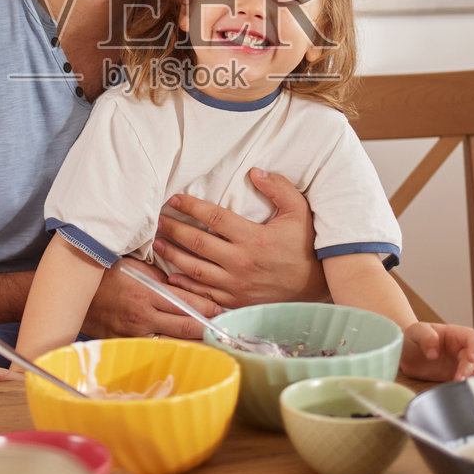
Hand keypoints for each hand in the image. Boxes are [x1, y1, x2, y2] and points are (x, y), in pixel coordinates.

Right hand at [83, 259, 217, 341]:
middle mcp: (143, 316)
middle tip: (225, 329)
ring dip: (194, 343)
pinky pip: (154, 349)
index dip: (208, 308)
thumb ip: (161, 277)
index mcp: (146, 293)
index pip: (187, 304)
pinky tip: (185, 351)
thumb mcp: (135, 266)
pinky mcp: (125, 344)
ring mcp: (133, 334)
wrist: (74, 293)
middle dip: (208, 328)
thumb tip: (186, 286)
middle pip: (185, 327)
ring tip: (213, 343)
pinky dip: (170, 349)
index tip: (223, 310)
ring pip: (173, 342)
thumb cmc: (106, 274)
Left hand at [152, 168, 327, 308]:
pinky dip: (185, 286)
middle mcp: (241, 262)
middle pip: (197, 243)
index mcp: (254, 238)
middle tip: (158, 220)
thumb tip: (255, 171)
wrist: (316, 288)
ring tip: (158, 244)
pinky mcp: (236, 302)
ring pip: (195, 269)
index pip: (214, 217)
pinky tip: (172, 276)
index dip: (191, 206)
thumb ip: (279, 189)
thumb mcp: (299, 212)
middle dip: (174, 229)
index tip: (174, 199)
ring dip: (173, 255)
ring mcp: (236, 285)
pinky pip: (204, 294)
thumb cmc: (306, 248)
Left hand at [400, 321, 473, 381]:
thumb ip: (426, 337)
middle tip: (462, 378)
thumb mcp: (416, 331)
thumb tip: (433, 353)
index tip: (471, 357)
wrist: (405, 352)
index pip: (473, 338)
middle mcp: (462, 350)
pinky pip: (469, 383)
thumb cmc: (413, 337)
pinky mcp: (456, 378)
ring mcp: (461, 365)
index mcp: (456, 335)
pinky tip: (471, 395)